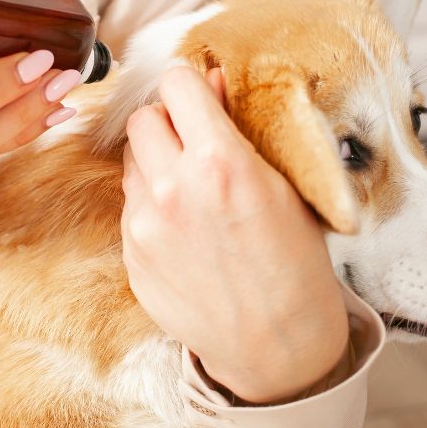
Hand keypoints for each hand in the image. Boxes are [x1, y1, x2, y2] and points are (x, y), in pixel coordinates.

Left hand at [121, 65, 349, 403]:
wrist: (276, 345)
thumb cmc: (295, 265)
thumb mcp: (283, 186)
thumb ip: (239, 129)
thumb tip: (212, 82)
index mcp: (220, 163)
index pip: (175, 84)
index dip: (190, 86)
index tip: (199, 97)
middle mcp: (172, 189)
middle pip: (143, 119)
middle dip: (168, 122)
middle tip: (194, 143)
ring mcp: (145, 226)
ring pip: (132, 162)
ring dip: (155, 162)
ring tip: (190, 190)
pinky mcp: (131, 256)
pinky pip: (131, 206)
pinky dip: (151, 204)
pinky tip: (183, 228)